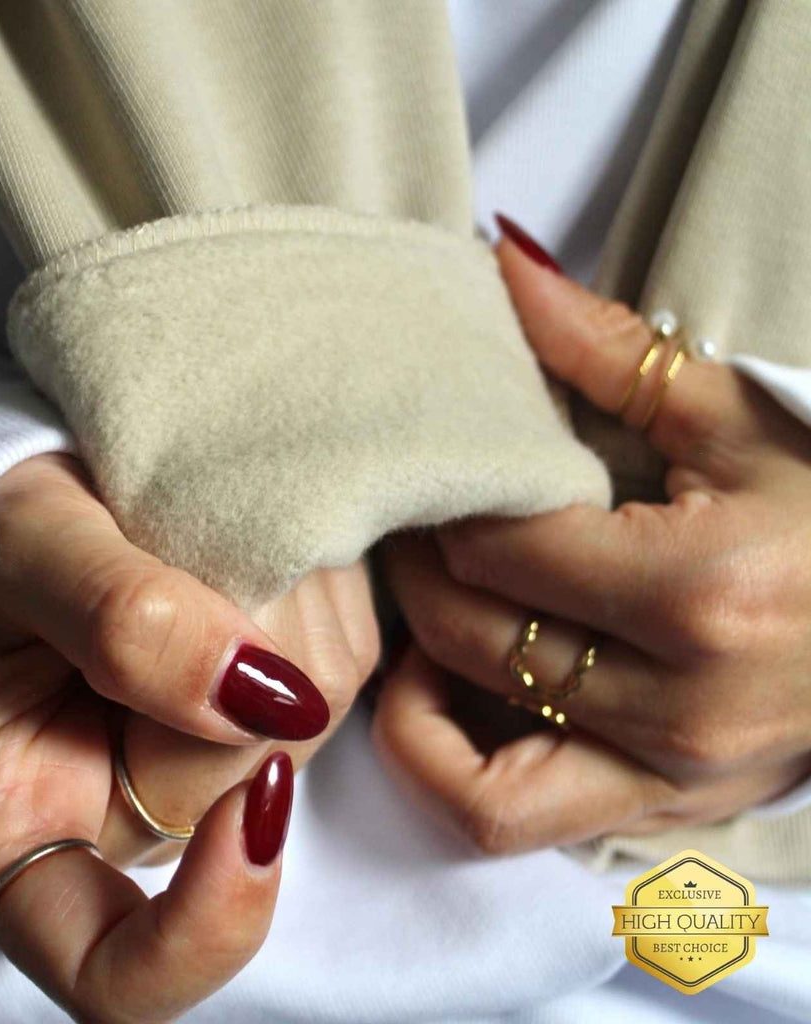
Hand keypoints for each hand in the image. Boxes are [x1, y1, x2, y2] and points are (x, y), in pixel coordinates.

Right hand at [0, 453, 377, 1020]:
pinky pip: (340, 655)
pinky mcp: (262, 702)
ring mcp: (203, 763)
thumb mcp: (17, 555)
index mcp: (18, 823)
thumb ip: (123, 623)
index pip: (119, 977)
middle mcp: (124, 816)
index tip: (257, 793)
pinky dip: (310, 590)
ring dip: (275, 609)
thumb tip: (269, 698)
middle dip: (228, 667)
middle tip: (164, 559)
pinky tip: (242, 553)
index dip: (209, 925)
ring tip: (189, 545)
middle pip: (242, 793)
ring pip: (309, 718)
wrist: (10, 504)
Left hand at [372, 224, 810, 853]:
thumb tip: (503, 260)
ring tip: (423, 616)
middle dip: (413, 574)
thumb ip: (605, 346)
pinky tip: (459, 688)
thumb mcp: (738, 417)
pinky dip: (454, 762)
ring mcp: (672, 777)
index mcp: (700, 594)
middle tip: (405, 522)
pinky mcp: (664, 809)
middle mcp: (679, 706)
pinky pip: (515, 817)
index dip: (438, 503)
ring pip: (473, 763)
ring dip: (415, 687)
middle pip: (468, 639)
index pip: (495, 550)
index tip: (428, 469)